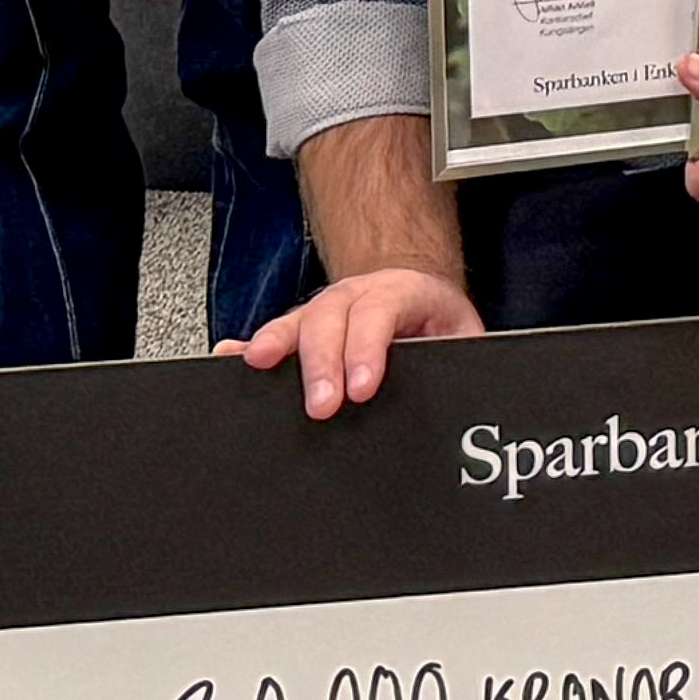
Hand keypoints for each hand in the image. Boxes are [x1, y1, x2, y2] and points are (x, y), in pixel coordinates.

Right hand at [224, 267, 482, 419]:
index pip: (381, 314)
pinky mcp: (306, 326)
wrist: (422, 293)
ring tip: (258, 365)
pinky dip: (250, 345)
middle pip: (333, 318)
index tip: (362, 388)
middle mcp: (360, 295)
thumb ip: (463, 357)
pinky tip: (231, 357)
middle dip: (323, 363)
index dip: (368, 350)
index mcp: (403, 292)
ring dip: (278, 343)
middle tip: (322, 406)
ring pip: (300, 319)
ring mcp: (328, 308)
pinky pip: (276, 333)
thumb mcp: (462, 335)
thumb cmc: (440, 321)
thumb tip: (467, 392)